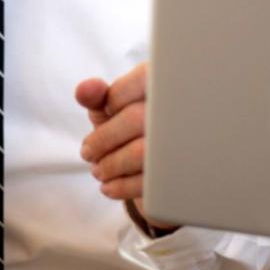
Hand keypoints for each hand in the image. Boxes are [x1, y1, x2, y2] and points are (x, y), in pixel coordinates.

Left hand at [75, 64, 176, 232]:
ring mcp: (186, 143)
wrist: (161, 165)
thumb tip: (83, 90)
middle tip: (87, 153)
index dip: (113, 101)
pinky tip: (109, 185)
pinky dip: (121, 186)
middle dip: (103, 139)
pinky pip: (149, 182)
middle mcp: (183, 110)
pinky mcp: (182, 174)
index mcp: (168, 84)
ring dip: (110, 165)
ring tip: (98, 170)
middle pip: (135, 119)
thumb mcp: (115, 108)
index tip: (106, 114)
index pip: (137, 82)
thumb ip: (97, 95)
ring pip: (140, 152)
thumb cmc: (133, 128)